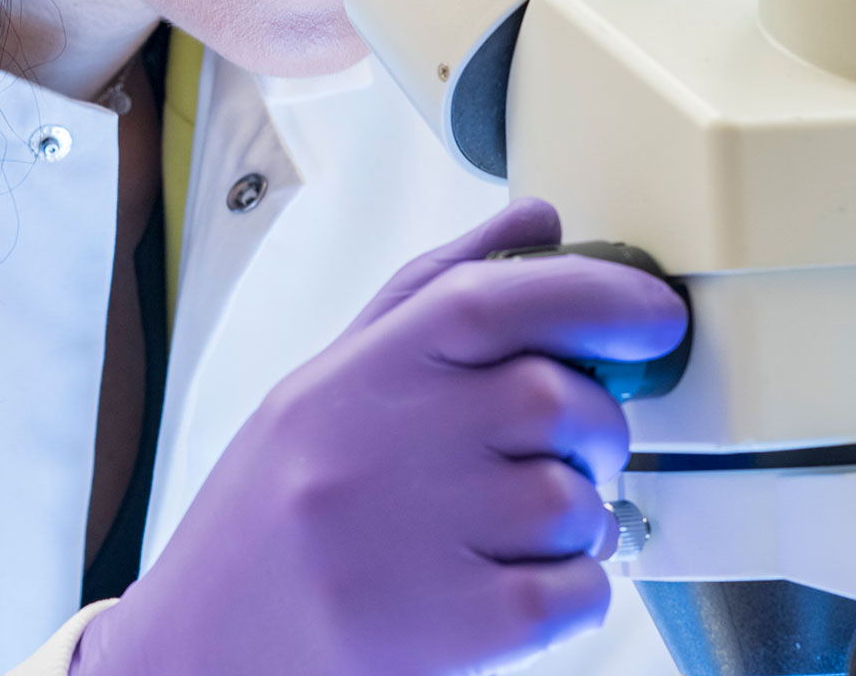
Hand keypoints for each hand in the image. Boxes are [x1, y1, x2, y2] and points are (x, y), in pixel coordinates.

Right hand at [70, 199, 685, 675]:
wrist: (201, 649)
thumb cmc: (268, 516)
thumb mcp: (325, 386)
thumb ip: (432, 295)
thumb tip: (539, 222)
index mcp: (353, 381)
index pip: (491, 299)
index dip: (595, 292)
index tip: (654, 313)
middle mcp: (381, 451)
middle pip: (558, 401)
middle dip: (595, 427)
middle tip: (574, 452)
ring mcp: (414, 543)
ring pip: (577, 503)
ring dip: (584, 518)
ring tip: (528, 532)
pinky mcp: (449, 631)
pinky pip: (576, 594)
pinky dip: (580, 592)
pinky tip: (528, 588)